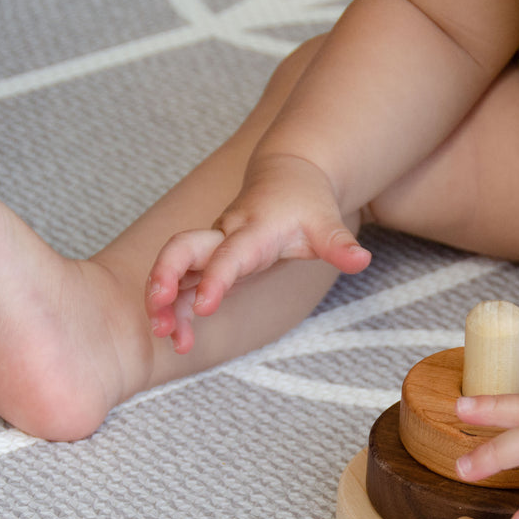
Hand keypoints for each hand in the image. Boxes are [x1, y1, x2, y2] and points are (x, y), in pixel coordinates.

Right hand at [145, 153, 371, 352]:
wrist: (288, 178)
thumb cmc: (306, 203)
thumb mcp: (327, 223)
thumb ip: (339, 244)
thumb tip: (361, 260)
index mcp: (252, 229)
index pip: (228, 254)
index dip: (214, 278)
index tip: (205, 306)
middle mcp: (224, 236)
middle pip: (181, 249)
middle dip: (165, 277)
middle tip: (158, 310)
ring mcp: (212, 248)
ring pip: (176, 271)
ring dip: (164, 303)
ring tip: (167, 336)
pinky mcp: (208, 262)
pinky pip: (183, 286)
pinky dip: (177, 311)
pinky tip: (180, 339)